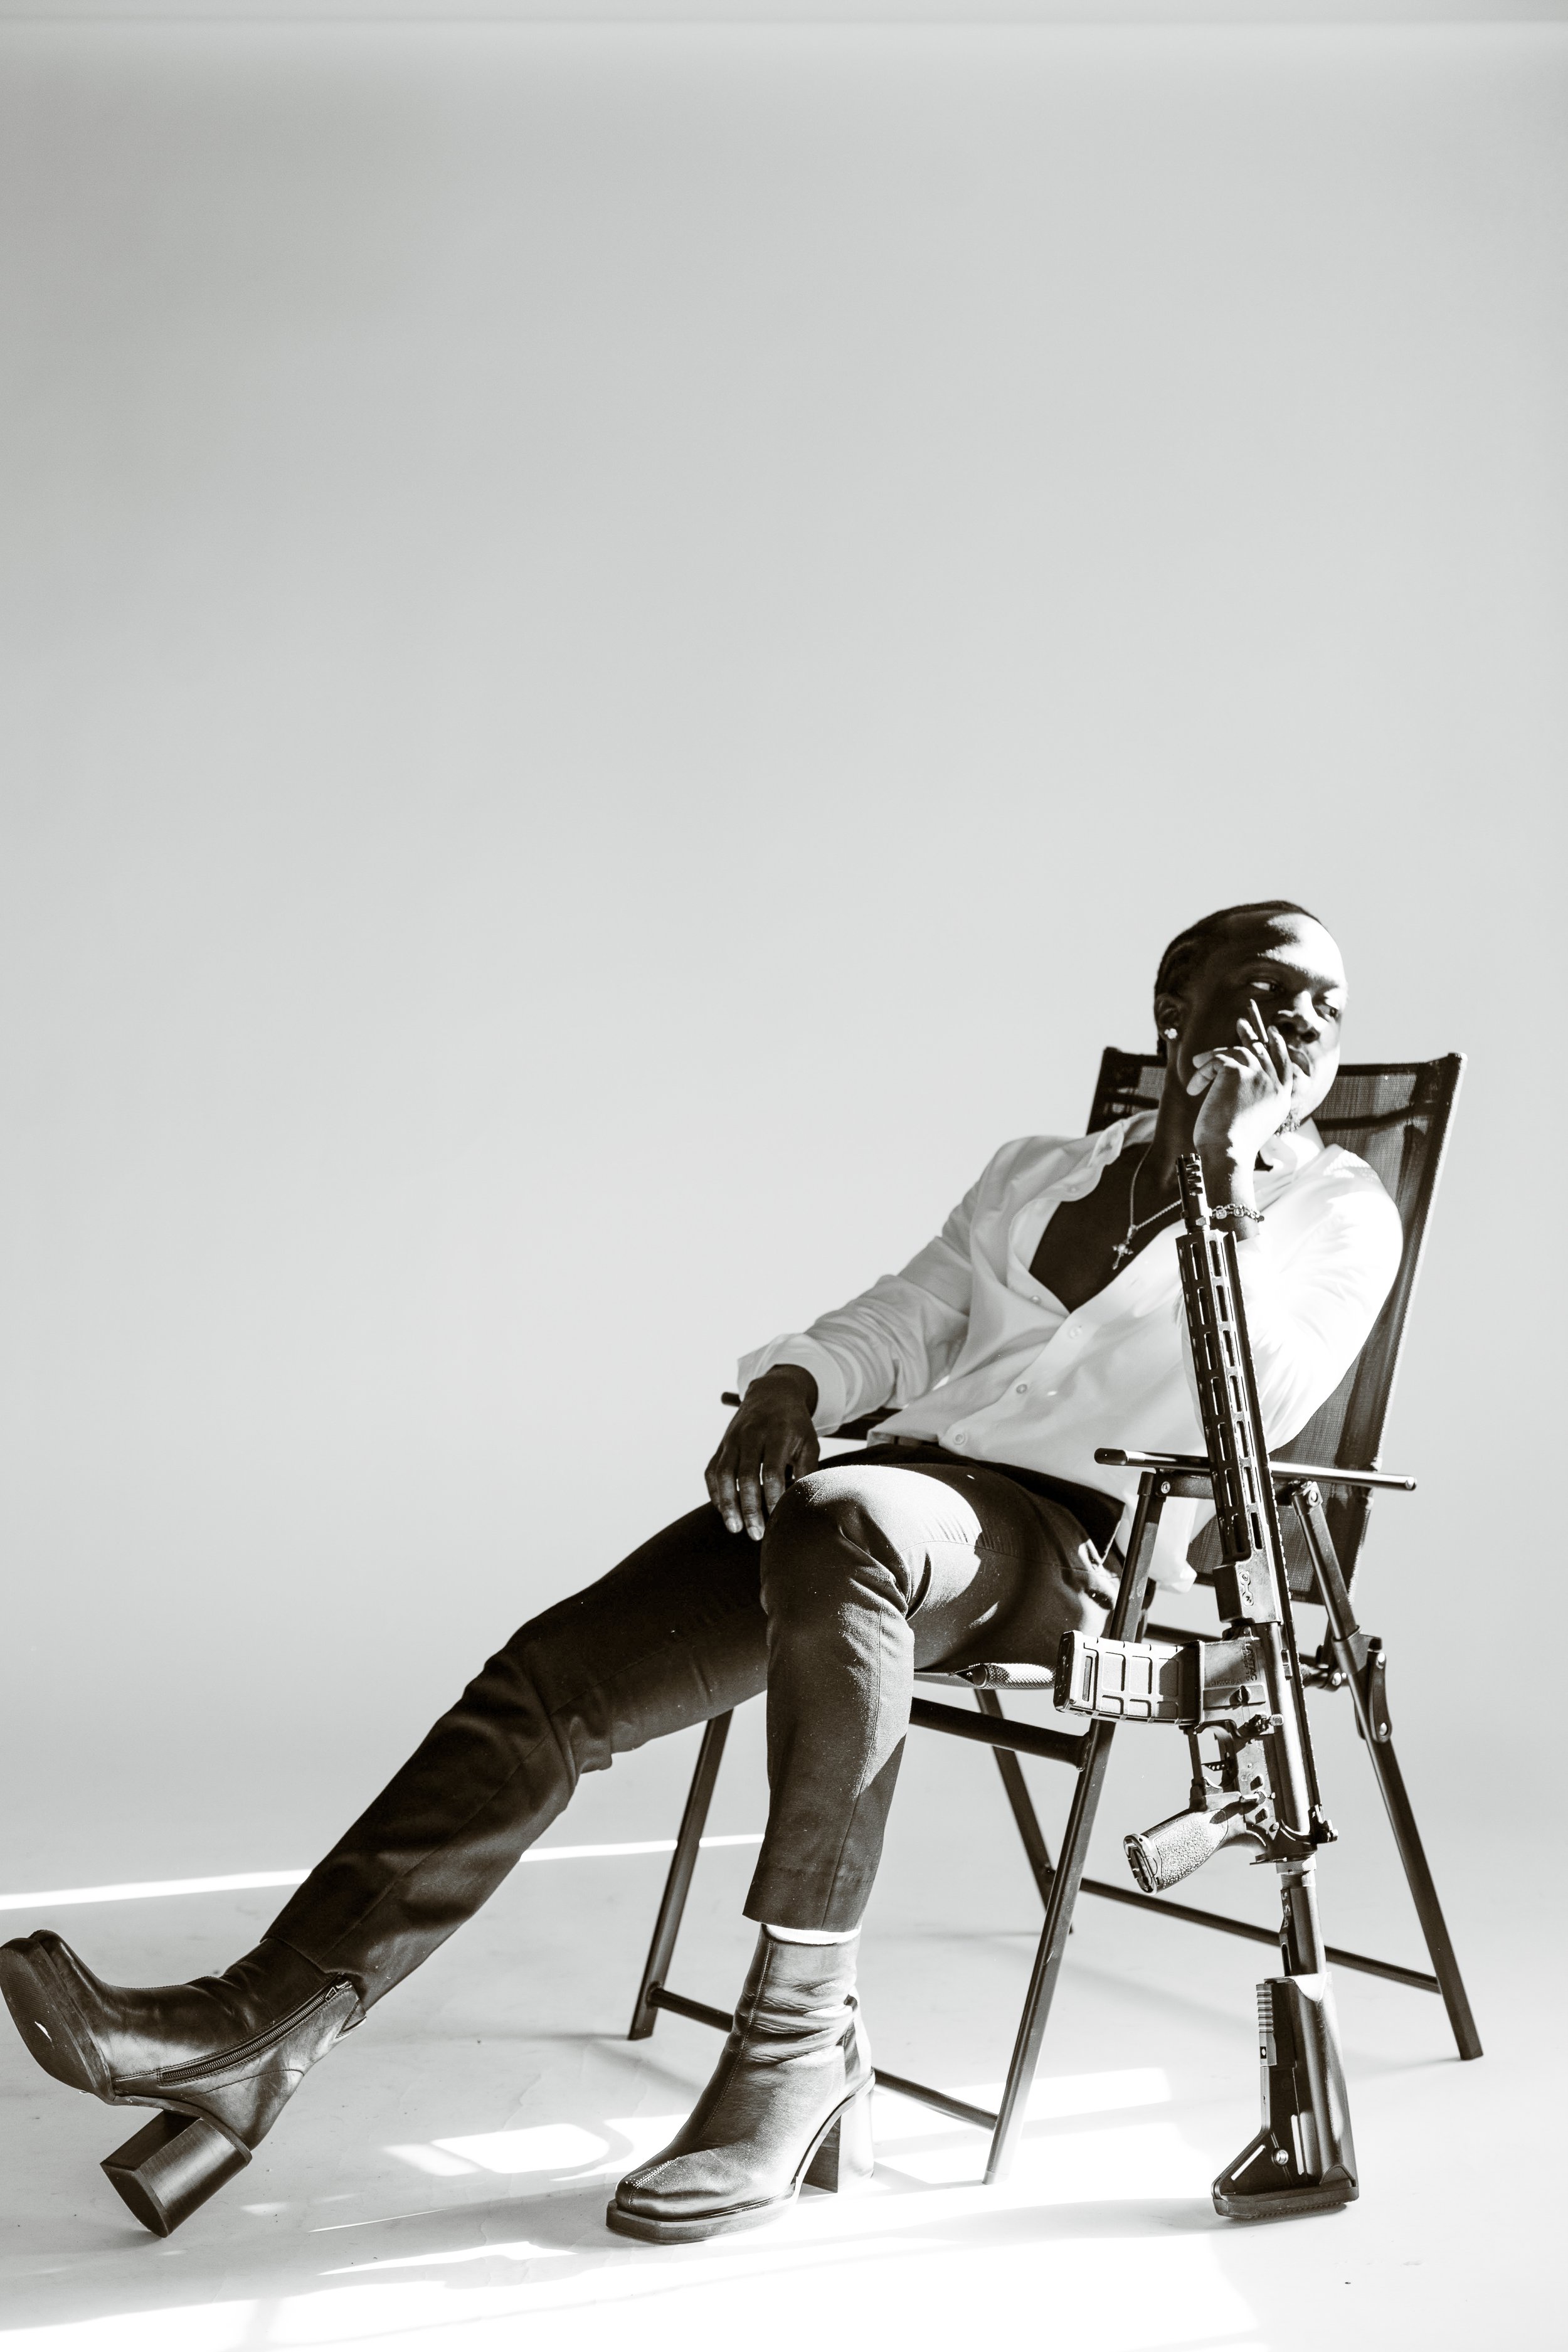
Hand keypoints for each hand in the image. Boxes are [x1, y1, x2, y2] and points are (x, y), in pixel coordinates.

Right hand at [705, 1365, 820, 1540]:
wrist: (771, 1393)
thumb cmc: (795, 1424)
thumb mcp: (809, 1442)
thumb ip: (807, 1471)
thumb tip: (803, 1504)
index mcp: (777, 1433)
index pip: (773, 1470)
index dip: (773, 1496)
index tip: (778, 1518)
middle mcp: (751, 1435)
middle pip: (746, 1476)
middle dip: (750, 1508)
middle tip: (756, 1534)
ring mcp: (732, 1439)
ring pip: (724, 1474)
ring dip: (727, 1504)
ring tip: (735, 1528)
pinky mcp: (721, 1445)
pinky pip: (712, 1470)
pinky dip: (715, 1491)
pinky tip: (723, 1510)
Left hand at [1188, 999, 1295, 1164]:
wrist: (1228, 1153)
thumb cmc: (1233, 1147)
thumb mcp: (1252, 1123)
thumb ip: (1255, 1102)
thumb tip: (1241, 1085)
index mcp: (1281, 1099)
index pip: (1284, 1066)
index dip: (1278, 1047)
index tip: (1271, 1034)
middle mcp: (1275, 1085)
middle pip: (1264, 1051)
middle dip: (1252, 1035)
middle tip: (1243, 1021)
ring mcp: (1259, 1076)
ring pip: (1239, 1052)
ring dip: (1217, 1052)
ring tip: (1200, 1058)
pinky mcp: (1237, 1071)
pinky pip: (1215, 1061)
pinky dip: (1201, 1074)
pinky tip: (1193, 1089)